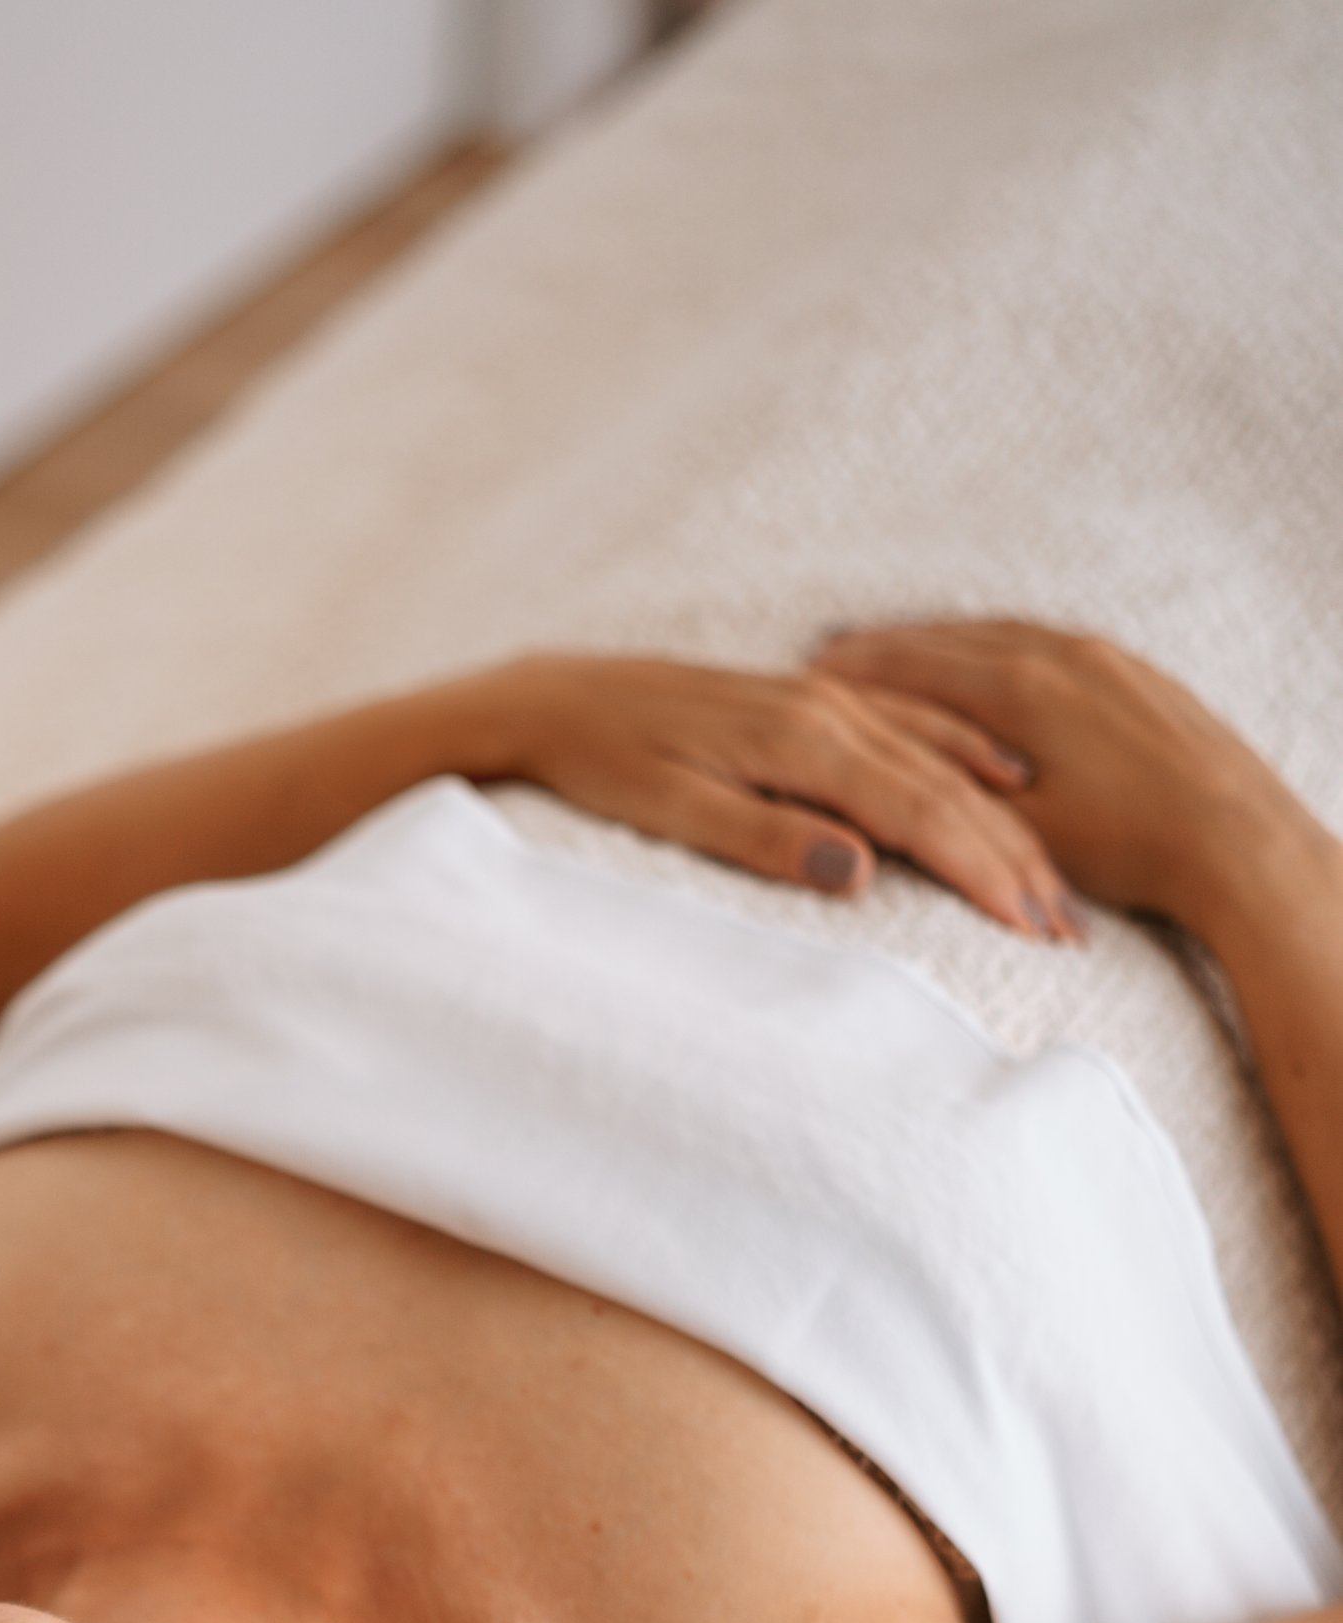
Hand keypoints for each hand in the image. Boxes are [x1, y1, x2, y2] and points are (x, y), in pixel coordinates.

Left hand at [490, 650, 1078, 937]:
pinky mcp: (811, 701)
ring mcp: (823, 700)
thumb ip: (765, 839)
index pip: (914, 811)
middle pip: (944, 786)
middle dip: (1011, 855)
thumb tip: (857, 873)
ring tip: (1051, 875)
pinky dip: (968, 753)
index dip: (977, 868)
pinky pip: (914, 724)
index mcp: (799, 742)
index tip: (1027, 923)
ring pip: (939, 755)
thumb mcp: (672, 810)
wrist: (558, 698)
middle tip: (1064, 924)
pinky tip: (1003, 776)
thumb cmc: (603, 763)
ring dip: (1002, 814)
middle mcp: (825, 711)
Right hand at [809, 618, 1329, 943]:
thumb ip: (948, 808)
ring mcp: (1098, 656)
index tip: (807, 673)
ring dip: (940, 645)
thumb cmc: (1127, 844)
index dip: (854, 672)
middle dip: (885, 649)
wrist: (1239, 835)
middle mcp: (1054, 655)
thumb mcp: (1023, 831)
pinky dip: (994, 649)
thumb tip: (875, 823)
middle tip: (831, 654)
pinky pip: (1040, 642)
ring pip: (996, 635)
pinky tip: (987, 664)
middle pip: (948, 641)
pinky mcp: (1129, 671)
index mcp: (1017, 690)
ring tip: (898, 656)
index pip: (911, 668)